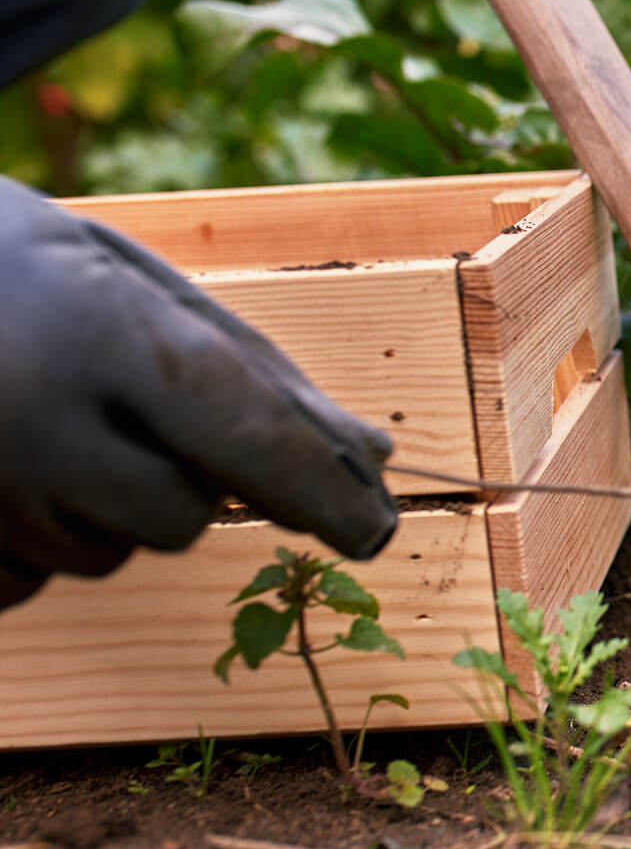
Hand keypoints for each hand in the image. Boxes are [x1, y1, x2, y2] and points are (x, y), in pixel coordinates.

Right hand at [0, 184, 397, 606]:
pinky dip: (38, 536)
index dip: (320, 492)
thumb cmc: (18, 266)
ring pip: (110, 554)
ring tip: (41, 415)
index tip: (377, 531)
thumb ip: (255, 372)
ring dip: (108, 505)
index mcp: (91, 331)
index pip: (245, 437)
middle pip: (180, 517)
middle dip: (186, 479)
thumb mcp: (131, 281)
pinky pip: (32, 582)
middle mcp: (24, 419)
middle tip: (123, 404)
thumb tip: (373, 457)